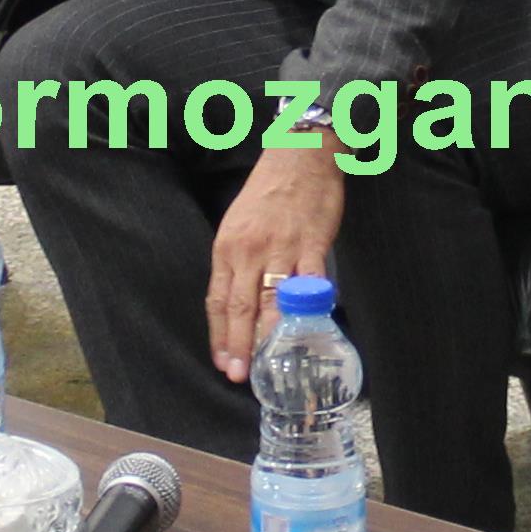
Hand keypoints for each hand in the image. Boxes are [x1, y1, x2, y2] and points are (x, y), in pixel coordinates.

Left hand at [207, 140, 346, 380]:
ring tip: (269, 364)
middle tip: (239, 375)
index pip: (217, 300)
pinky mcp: (312, 243)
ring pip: (272, 300)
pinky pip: (310, 282)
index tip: (222, 362)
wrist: (300, 156)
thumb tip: (238, 304)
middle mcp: (250, 251)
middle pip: (240, 306)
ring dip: (269, 336)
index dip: (218, 335)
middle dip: (238, 345)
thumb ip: (238, 263)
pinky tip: (307, 329)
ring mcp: (281, 248)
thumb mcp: (238, 225)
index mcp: (228, 248)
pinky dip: (308, 307)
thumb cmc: (269, 192)